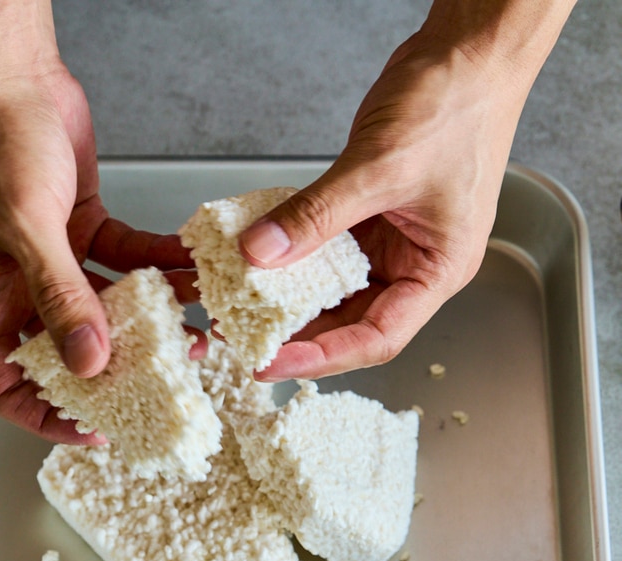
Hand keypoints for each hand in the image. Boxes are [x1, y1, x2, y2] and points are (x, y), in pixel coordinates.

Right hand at [0, 65, 197, 441]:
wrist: (10, 72)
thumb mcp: (26, 226)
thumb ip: (60, 296)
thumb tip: (89, 360)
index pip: (6, 385)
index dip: (46, 416)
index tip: (94, 428)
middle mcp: (18, 288)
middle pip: (65, 355)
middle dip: (115, 373)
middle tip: (161, 384)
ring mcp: (52, 260)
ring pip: (104, 312)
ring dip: (147, 324)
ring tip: (190, 333)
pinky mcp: (83, 230)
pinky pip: (127, 264)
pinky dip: (158, 271)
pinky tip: (189, 274)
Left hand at [238, 29, 534, 380]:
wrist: (469, 52)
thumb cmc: (459, 105)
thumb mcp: (380, 166)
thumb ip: (318, 214)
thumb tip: (262, 253)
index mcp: (437, 271)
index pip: (376, 337)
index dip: (322, 357)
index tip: (274, 362)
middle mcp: (413, 266)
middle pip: (348, 322)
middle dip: (295, 335)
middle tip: (241, 340)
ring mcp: (388, 243)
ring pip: (330, 289)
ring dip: (286, 299)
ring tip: (237, 309)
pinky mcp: (366, 218)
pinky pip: (321, 250)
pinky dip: (288, 255)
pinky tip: (253, 260)